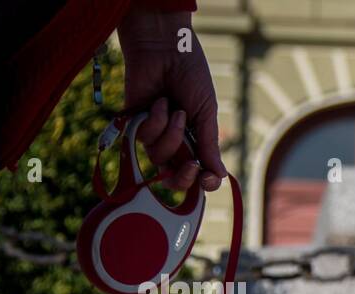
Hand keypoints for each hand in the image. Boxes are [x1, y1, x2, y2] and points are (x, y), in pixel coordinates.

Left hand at [117, 9, 226, 191]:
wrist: (165, 49)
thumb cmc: (190, 75)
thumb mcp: (206, 112)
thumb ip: (209, 145)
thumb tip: (220, 175)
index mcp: (195, 140)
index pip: (197, 174)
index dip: (202, 183)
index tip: (208, 178)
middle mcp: (173, 140)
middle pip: (173, 177)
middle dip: (182, 177)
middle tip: (191, 166)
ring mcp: (153, 132)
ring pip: (158, 156)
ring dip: (171, 135)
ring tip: (175, 109)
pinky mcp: (134, 122)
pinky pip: (144, 137)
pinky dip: (155, 120)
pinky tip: (159, 101)